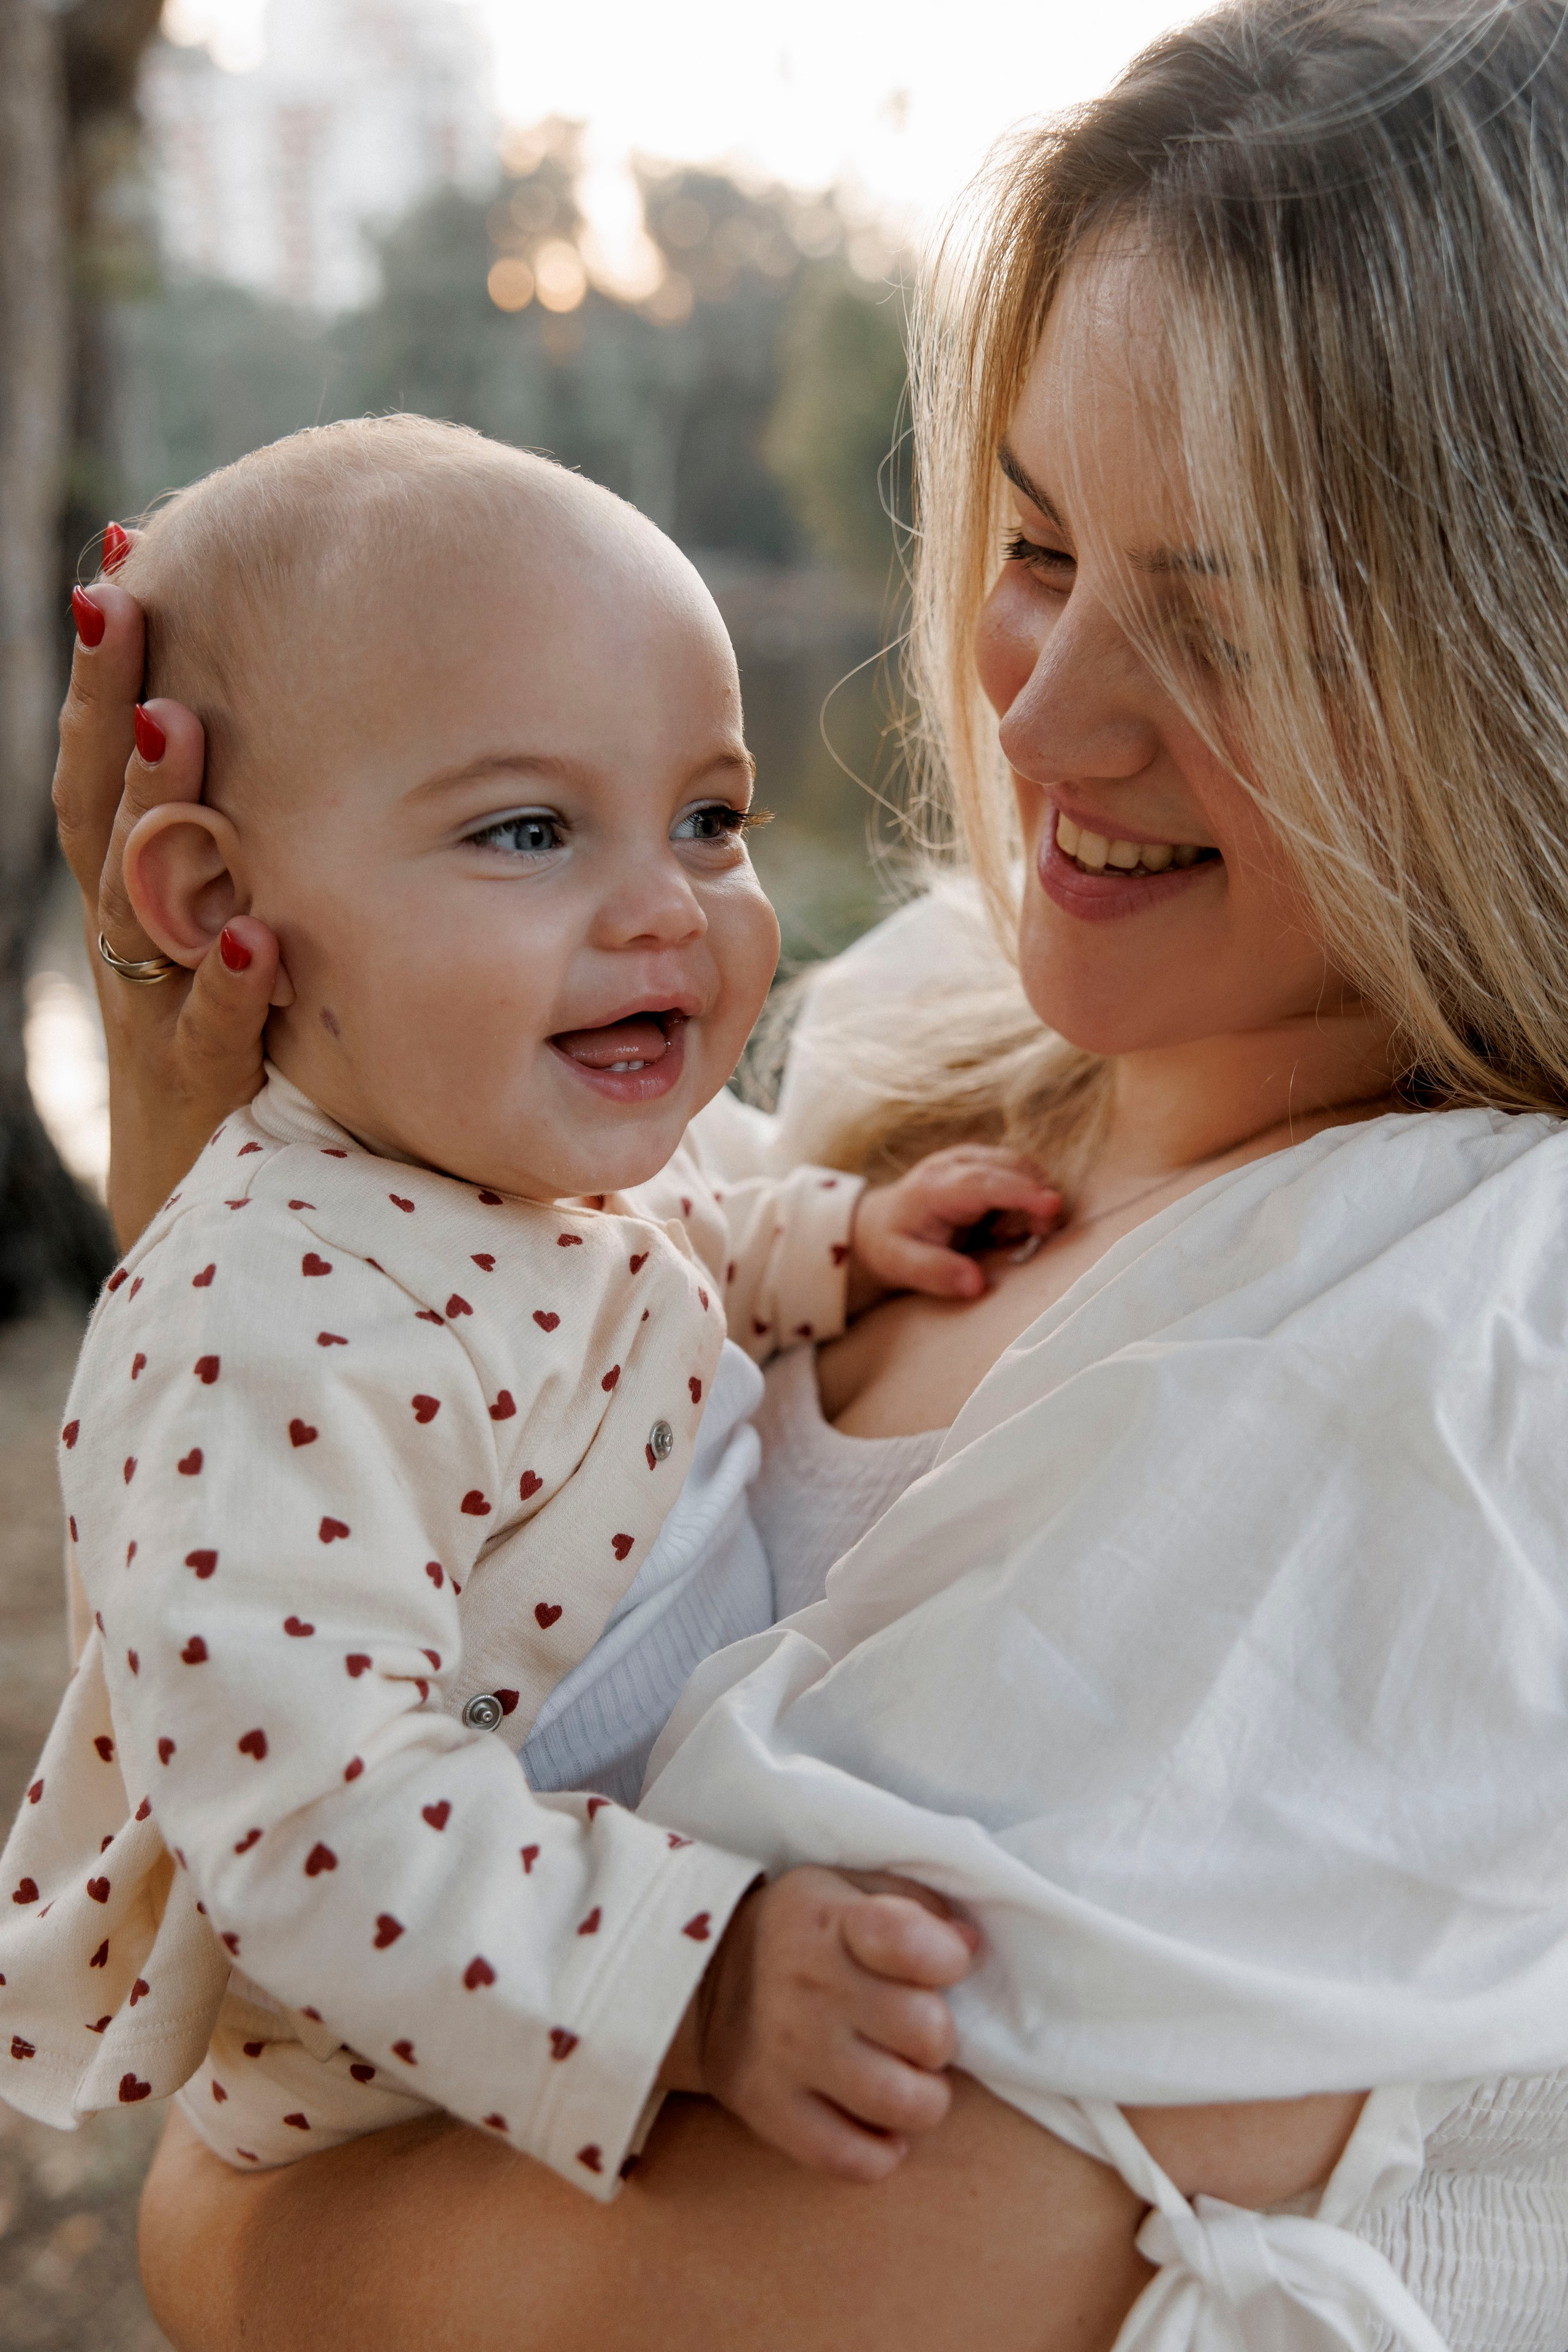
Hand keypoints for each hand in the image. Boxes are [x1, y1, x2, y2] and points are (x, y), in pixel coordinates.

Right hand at [56, 550, 278, 1244]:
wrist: (198, 1209)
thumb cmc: (240, 1052)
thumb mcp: (239, 933)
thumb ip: (259, 848)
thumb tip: (310, 733)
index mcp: (139, 895)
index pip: (110, 765)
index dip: (106, 670)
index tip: (123, 557)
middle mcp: (134, 939)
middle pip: (102, 805)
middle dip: (105, 704)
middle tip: (114, 599)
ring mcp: (156, 1013)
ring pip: (140, 904)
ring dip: (155, 812)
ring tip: (175, 720)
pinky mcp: (199, 1095)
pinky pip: (209, 1036)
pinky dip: (227, 988)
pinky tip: (257, 939)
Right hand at [669, 1866, 979, 2183]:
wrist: (700, 1979)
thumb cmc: (800, 1932)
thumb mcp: (846, 1890)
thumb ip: (913, 1905)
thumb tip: (971, 1945)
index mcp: (829, 1922)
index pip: (915, 1944)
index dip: (948, 1960)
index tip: (940, 1966)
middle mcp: (807, 1988)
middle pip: (927, 2032)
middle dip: (938, 2036)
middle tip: (917, 2031)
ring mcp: (786, 2054)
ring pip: (903, 2103)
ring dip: (924, 2098)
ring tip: (906, 2079)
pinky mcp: (769, 2111)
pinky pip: (853, 2160)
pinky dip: (883, 2153)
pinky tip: (880, 2126)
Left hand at [849, 1146, 1062, 1309]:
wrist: (879, 1224)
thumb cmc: (892, 1246)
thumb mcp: (901, 1265)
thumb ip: (936, 1273)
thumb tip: (975, 1284)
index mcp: (934, 1186)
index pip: (984, 1183)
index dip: (1020, 1193)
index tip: (1052, 1205)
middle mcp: (955, 1162)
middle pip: (1014, 1168)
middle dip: (1035, 1202)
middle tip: (1031, 1239)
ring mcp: (972, 1158)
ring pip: (1023, 1168)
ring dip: (1030, 1202)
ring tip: (1000, 1235)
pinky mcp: (986, 1164)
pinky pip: (1021, 1175)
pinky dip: (1026, 1200)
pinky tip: (1001, 1226)